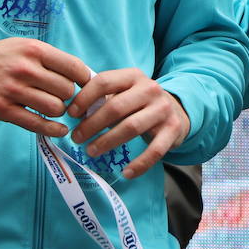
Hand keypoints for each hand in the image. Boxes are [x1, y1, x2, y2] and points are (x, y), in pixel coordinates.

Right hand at [0, 38, 88, 137]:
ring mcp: (13, 90)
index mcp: (34, 50)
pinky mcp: (3, 109)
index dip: (84, 79)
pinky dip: (53, 129)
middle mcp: (25, 68)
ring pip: (55, 108)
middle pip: (66, 90)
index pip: (74, 67)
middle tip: (63, 98)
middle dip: (69, 97)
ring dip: (59, 112)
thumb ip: (51, 59)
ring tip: (53, 108)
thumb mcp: (25, 46)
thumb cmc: (0, 57)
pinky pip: (36, 124)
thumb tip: (83, 76)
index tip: (83, 85)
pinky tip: (60, 130)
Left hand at [67, 70, 189, 179]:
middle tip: (76, 138)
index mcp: (134, 76)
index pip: (104, 82)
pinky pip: (154, 151)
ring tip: (91, 151)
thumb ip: (103, 98)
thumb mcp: (124, 92)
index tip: (71, 114)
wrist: (178, 110)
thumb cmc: (140, 103)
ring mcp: (163, 109)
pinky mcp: (173, 129)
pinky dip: (139, 164)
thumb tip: (75, 113)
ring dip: (107, 142)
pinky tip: (126, 173)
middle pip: (115, 107)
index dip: (84, 98)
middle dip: (91, 125)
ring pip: (130, 127)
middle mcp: (150, 89)